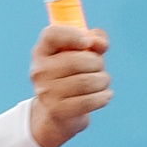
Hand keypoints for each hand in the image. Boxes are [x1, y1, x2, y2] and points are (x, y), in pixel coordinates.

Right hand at [27, 21, 110, 146]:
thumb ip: (95, 39)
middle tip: (100, 68)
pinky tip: (106, 95)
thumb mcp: (83, 53)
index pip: (51, 35)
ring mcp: (46, 92)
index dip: (72, 35)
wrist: (58, 111)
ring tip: (103, 82)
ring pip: (85, 82)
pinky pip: (87, 101)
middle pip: (77, 61)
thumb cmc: (74, 74)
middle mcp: (40, 70)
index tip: (87, 43)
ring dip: (102, 80)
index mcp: (42, 51)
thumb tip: (98, 43)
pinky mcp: (57, 110)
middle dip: (97, 63)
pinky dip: (102, 97)